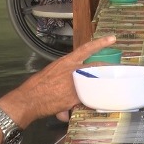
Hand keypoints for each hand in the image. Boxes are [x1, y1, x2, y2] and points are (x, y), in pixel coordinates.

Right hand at [0, 36, 117, 123]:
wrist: (29, 100)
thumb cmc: (37, 85)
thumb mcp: (51, 72)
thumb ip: (64, 74)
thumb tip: (68, 82)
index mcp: (66, 62)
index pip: (86, 49)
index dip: (100, 43)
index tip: (112, 39)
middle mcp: (73, 71)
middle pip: (96, 67)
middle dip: (107, 69)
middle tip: (114, 70)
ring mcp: (75, 85)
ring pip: (94, 83)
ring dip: (99, 86)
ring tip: (106, 88)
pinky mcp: (75, 98)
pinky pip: (87, 99)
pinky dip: (90, 102)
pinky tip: (94, 104)